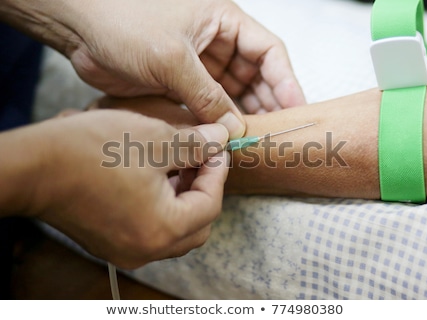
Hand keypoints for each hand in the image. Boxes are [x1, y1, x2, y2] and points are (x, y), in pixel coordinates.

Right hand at [5, 110, 229, 268]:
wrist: (34, 167)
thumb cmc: (92, 151)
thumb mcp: (155, 139)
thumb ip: (197, 143)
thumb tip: (222, 138)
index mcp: (163, 230)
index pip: (211, 205)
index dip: (219, 172)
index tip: (216, 148)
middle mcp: (146, 250)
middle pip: (197, 225)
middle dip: (204, 189)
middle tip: (201, 159)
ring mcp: (126, 250)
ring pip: (175, 230)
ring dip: (184, 198)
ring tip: (179, 164)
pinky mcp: (110, 243)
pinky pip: (151, 230)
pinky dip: (162, 207)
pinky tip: (155, 178)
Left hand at [64, 0, 304, 135]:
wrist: (81, 33)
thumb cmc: (124, 24)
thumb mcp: (173, 58)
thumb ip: (207, 95)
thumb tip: (235, 127)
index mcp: (223, 23)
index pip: (268, 52)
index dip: (285, 81)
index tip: (295, 109)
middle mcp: (217, 45)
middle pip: (255, 77)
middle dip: (266, 104)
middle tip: (274, 134)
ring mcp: (200, 67)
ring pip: (233, 95)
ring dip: (244, 117)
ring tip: (255, 141)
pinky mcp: (182, 86)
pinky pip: (210, 106)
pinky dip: (220, 122)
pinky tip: (227, 139)